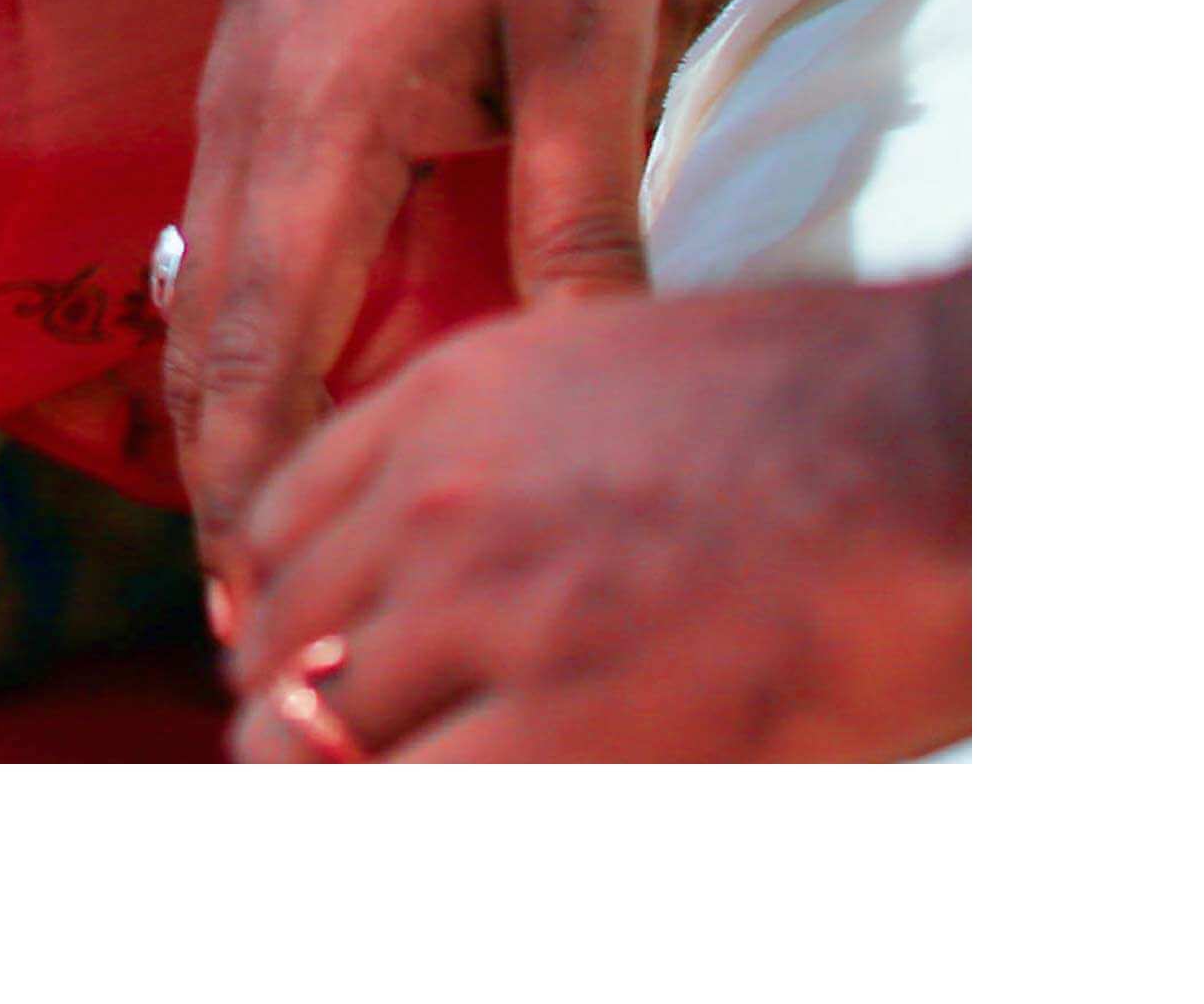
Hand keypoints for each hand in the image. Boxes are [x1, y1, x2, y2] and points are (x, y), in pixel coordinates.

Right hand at [167, 0, 664, 566]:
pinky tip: (280, 379)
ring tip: (254, 527)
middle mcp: (239, 107)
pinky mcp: (250, 65)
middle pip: (208, 333)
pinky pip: (226, 226)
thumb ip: (575, 210)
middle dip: (222, 472)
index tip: (260, 579)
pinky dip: (241, 323)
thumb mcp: (588, 45)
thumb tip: (588, 361)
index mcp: (313, 109)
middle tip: (247, 605)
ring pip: (206, 284)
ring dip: (228, 403)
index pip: (261, 337)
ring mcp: (230, 82)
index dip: (252, 471)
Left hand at [221, 274, 966, 759]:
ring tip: (352, 812)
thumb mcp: (603, 372)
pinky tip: (419, 830)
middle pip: (284, 640)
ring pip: (320, 732)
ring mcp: (489, 609)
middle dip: (285, 709)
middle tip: (303, 762)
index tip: (287, 657)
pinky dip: (399, 828)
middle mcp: (435, 503)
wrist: (928, 438)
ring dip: (328, 782)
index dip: (274, 613)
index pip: (276, 529)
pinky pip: (418, 800)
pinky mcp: (567, 716)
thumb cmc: (821, 407)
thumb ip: (507, 451)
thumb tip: (465, 536)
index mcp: (444, 409)